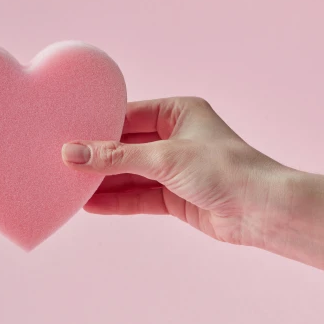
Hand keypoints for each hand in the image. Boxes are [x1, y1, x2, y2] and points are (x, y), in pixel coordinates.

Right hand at [61, 97, 293, 247]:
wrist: (263, 211)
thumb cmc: (225, 170)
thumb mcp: (164, 157)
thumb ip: (116, 157)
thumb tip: (73, 154)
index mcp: (177, 112)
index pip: (126, 116)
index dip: (96, 128)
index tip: (64, 136)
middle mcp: (174, 137)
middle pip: (125, 146)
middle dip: (96, 157)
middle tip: (60, 163)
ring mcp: (174, 168)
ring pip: (129, 173)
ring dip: (102, 182)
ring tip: (67, 187)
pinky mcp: (175, 196)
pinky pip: (138, 196)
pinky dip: (116, 200)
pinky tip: (89, 205)